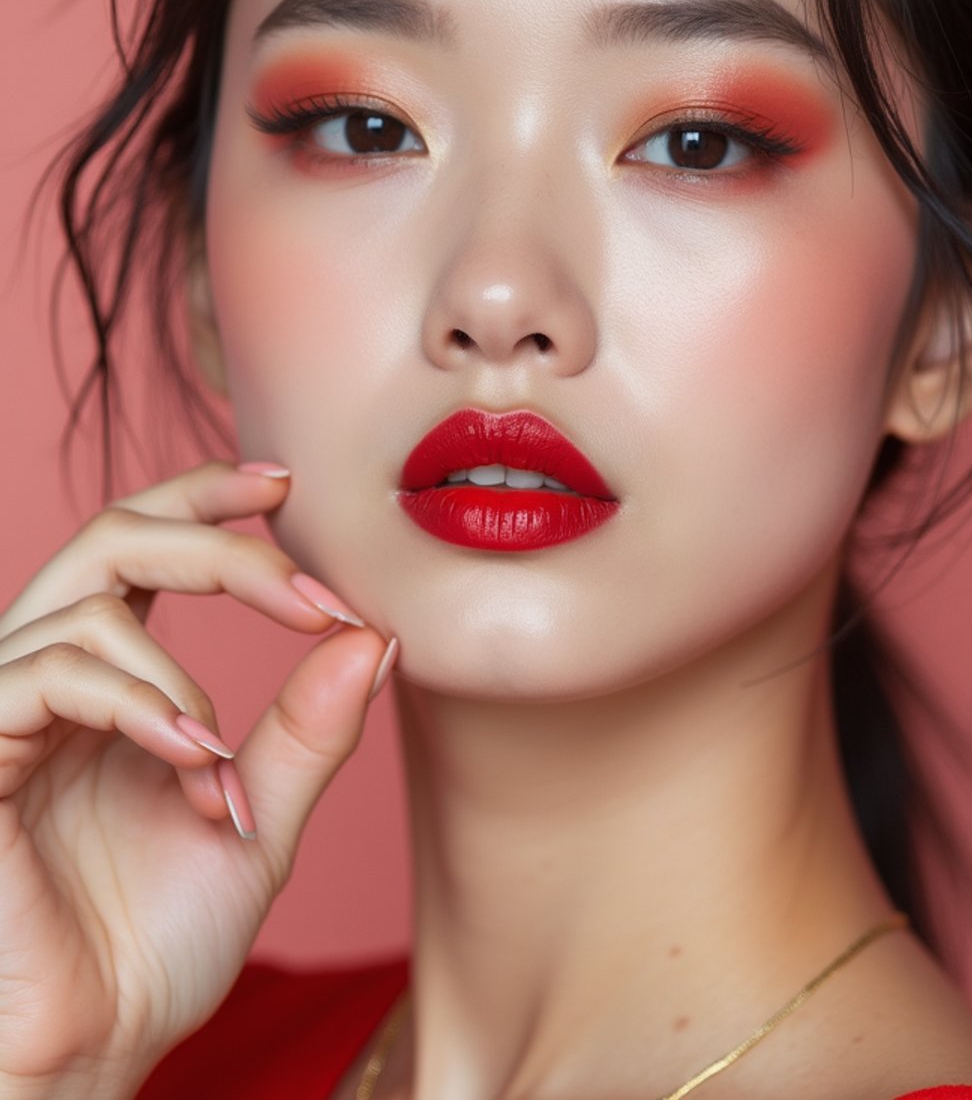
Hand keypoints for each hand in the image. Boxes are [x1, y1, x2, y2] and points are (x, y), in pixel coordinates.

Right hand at [0, 460, 393, 1097]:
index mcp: (112, 682)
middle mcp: (51, 677)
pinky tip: (193, 758)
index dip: (206, 499)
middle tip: (306, 591)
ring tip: (224, 764)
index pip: (147, 546)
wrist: (91, 1053)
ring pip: (91, 601)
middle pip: (115, 536)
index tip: (288, 488)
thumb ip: (308, 732)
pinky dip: (138, 703)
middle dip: (218, 544)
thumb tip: (374, 635)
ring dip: (187, 676)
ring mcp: (6, 712)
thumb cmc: (156, 945)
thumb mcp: (259, 823)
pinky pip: (51, 674)